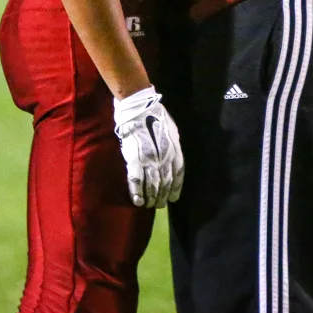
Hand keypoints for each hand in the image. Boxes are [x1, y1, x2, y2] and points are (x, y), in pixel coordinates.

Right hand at [113, 86, 183, 208]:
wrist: (138, 108)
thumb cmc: (156, 116)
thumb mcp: (172, 130)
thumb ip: (173, 146)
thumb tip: (173, 156)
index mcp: (175, 151)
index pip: (178, 175)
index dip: (176, 188)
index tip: (173, 198)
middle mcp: (164, 159)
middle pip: (165, 183)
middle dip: (162, 196)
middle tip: (158, 204)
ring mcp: (149, 161)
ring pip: (151, 185)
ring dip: (150, 197)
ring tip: (148, 204)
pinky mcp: (134, 160)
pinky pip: (137, 181)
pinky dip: (137, 193)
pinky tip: (138, 201)